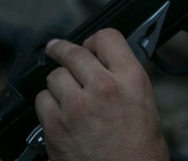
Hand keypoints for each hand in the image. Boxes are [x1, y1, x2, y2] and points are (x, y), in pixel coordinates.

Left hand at [35, 29, 168, 160]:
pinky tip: (60, 113)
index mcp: (131, 79)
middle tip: (56, 49)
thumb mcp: (145, 104)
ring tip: (68, 95)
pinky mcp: (56, 126)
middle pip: (74, 52)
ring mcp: (76, 106)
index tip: (88, 44)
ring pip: (54, 76)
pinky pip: (42, 100)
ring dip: (59, 83)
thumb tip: (104, 62)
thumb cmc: (139, 153)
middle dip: (64, 50)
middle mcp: (103, 87)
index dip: (95, 39)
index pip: (107, 37)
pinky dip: (48, 104)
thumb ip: (124, 77)